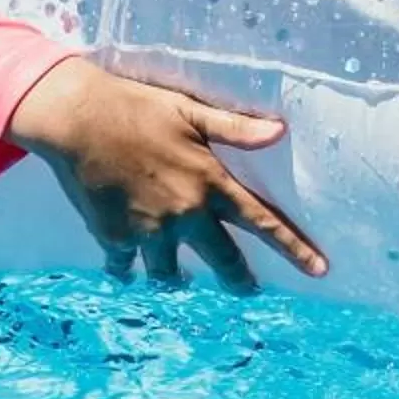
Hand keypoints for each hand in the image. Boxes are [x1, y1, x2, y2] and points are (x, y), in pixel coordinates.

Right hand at [4, 58, 327, 291]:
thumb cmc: (138, 108)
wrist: (78, 120)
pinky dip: (127, 268)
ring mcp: (149, 232)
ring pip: (171, 275)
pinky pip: (126, 266)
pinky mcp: (114, 238)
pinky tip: (126, 266)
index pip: (263, 223)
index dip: (295, 249)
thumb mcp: (191, 112)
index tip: (319, 270)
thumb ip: (236, 128)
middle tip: (249, 290)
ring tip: (180, 280)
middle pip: (224, 262)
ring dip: (177, 279)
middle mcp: (185, 215)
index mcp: (210, 183)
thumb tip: (280, 131)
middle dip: (240, 282)